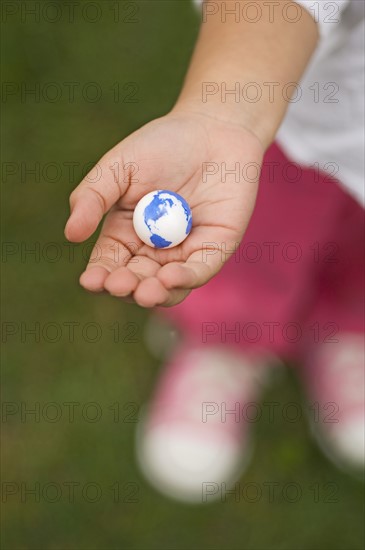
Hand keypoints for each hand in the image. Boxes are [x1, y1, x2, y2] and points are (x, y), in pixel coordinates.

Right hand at [64, 111, 263, 306]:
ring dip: (155, 293)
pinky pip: (200, 271)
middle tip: (119, 284)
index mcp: (125, 234)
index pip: (109, 264)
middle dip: (127, 287)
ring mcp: (185, 252)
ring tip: (144, 292)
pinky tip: (170, 277)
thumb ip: (93, 197)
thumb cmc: (161, 145)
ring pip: (168, 287)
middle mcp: (154, 250)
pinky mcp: (215, 248)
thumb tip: (71, 234)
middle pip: (137, 281)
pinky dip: (185, 278)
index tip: (91, 281)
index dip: (99, 276)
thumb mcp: (118, 168)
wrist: (212, 128)